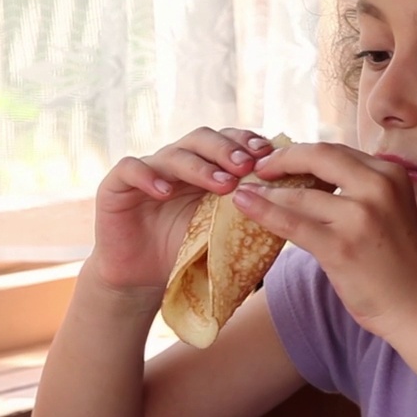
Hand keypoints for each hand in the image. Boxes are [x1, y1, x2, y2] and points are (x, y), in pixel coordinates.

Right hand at [86, 127, 274, 293]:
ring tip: (222, 183)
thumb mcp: (225, 231)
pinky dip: (148, 176)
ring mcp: (147, 170)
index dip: (247, 143)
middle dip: (228, 149)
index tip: (269, 156)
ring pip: (173, 153)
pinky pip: (130, 168)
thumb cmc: (188, 252)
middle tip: (248, 165)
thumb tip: (300, 203)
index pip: (227, 141)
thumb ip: (253, 212)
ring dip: (200, 166)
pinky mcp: (116, 185)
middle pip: (202, 139)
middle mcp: (176, 162)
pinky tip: (165, 191)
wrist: (144, 278)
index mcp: (204, 167)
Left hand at [232, 142, 416, 340]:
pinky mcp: (341, 246)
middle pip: (318, 157)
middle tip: (259, 168)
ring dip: (266, 190)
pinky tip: (244, 204)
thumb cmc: (402, 265)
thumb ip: (361, 191)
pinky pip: (291, 222)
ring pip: (299, 193)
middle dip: (282, 159)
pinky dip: (263, 211)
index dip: (303, 153)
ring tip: (244, 190)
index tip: (282, 160)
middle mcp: (379, 187)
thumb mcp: (390, 212)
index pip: (337, 151)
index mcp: (391, 174)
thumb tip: (314, 178)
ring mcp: (360, 216)